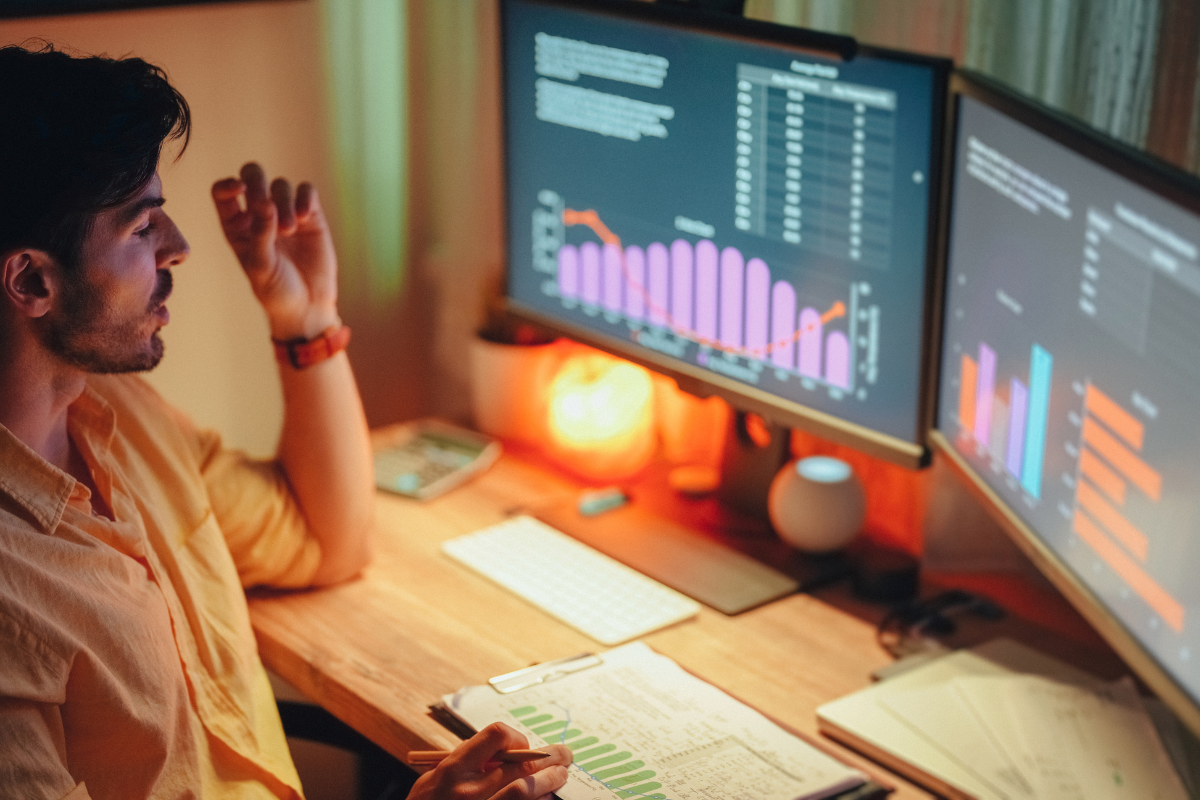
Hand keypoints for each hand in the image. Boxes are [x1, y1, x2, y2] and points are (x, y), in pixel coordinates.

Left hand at [211, 162, 340, 339]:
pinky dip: (305, 198)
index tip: (240, 190)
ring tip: (290, 230)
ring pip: (281, 185)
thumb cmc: (275, 290)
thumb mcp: (261, 265)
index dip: (228, 185)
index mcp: (236, 226)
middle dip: (258, 183)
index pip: (224, 193)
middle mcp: (259, 215)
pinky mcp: (311, 216)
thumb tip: (265, 202)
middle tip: (266, 203)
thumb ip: (261, 233)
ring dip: (284, 203)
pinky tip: (305, 218)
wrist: (307, 306)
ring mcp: (286, 213)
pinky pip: (307, 191)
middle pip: (253, 176)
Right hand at [408, 723, 572, 799]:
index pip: (495, 736)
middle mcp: (468, 792)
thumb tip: (504, 750)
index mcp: (453, 771)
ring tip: (561, 775)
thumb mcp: (434, 779)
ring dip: (549, 781)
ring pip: (526, 791)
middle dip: (548, 759)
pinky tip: (547, 798)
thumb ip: (465, 763)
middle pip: (520, 766)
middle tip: (564, 756)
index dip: (516, 738)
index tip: (523, 746)